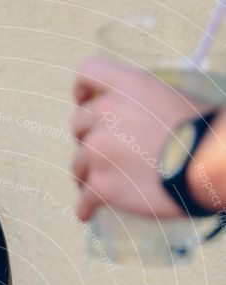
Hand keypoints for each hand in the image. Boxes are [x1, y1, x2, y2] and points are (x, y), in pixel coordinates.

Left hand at [71, 58, 210, 219]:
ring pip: (78, 163)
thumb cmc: (202, 132)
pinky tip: (89, 213)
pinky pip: (84, 198)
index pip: (88, 71)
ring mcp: (99, 150)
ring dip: (84, 174)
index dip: (83, 90)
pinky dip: (85, 207)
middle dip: (87, 138)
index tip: (85, 102)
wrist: (206, 162)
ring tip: (94, 186)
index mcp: (128, 86)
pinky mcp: (101, 184)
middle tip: (101, 153)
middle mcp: (107, 113)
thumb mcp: (173, 98)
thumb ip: (145, 104)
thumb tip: (139, 119)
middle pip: (78, 123)